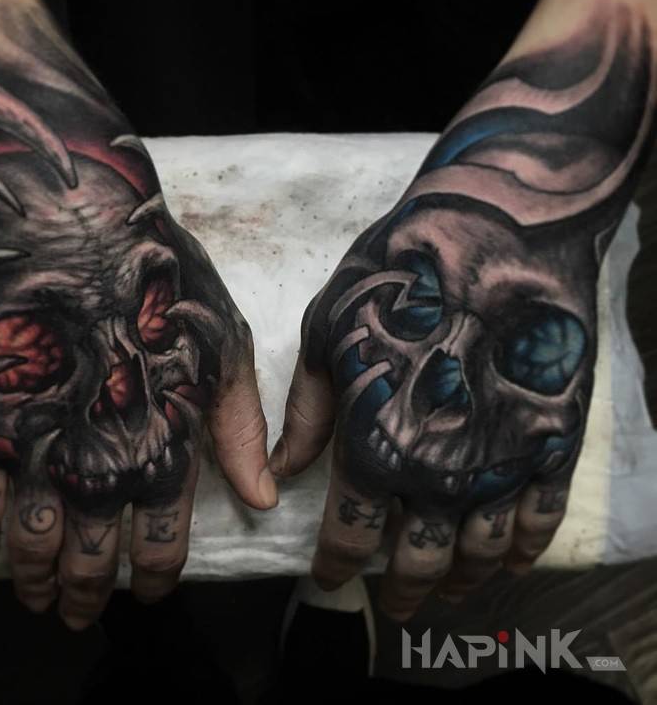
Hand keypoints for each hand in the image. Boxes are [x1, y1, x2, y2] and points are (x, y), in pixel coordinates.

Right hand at [0, 0, 275, 628]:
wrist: (83, 231)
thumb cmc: (165, 287)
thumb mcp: (226, 353)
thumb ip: (242, 431)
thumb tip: (265, 498)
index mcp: (164, 451)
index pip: (163, 546)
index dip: (157, 576)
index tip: (153, 587)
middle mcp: (101, 465)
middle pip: (94, 561)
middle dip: (90, 595)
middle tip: (83, 613)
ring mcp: (38, 449)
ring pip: (35, 547)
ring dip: (37, 582)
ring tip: (40, 601)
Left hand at [271, 0, 654, 619]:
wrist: (498, 228)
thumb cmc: (401, 272)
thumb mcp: (328, 330)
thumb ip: (308, 412)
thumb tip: (276, 474)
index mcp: (374, 442)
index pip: (350, 537)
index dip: (336, 566)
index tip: (329, 575)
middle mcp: (438, 468)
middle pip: (416, 561)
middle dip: (399, 590)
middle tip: (391, 603)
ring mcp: (503, 461)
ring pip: (478, 555)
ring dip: (458, 583)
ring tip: (445, 592)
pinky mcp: (554, 442)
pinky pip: (539, 522)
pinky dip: (520, 553)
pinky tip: (507, 562)